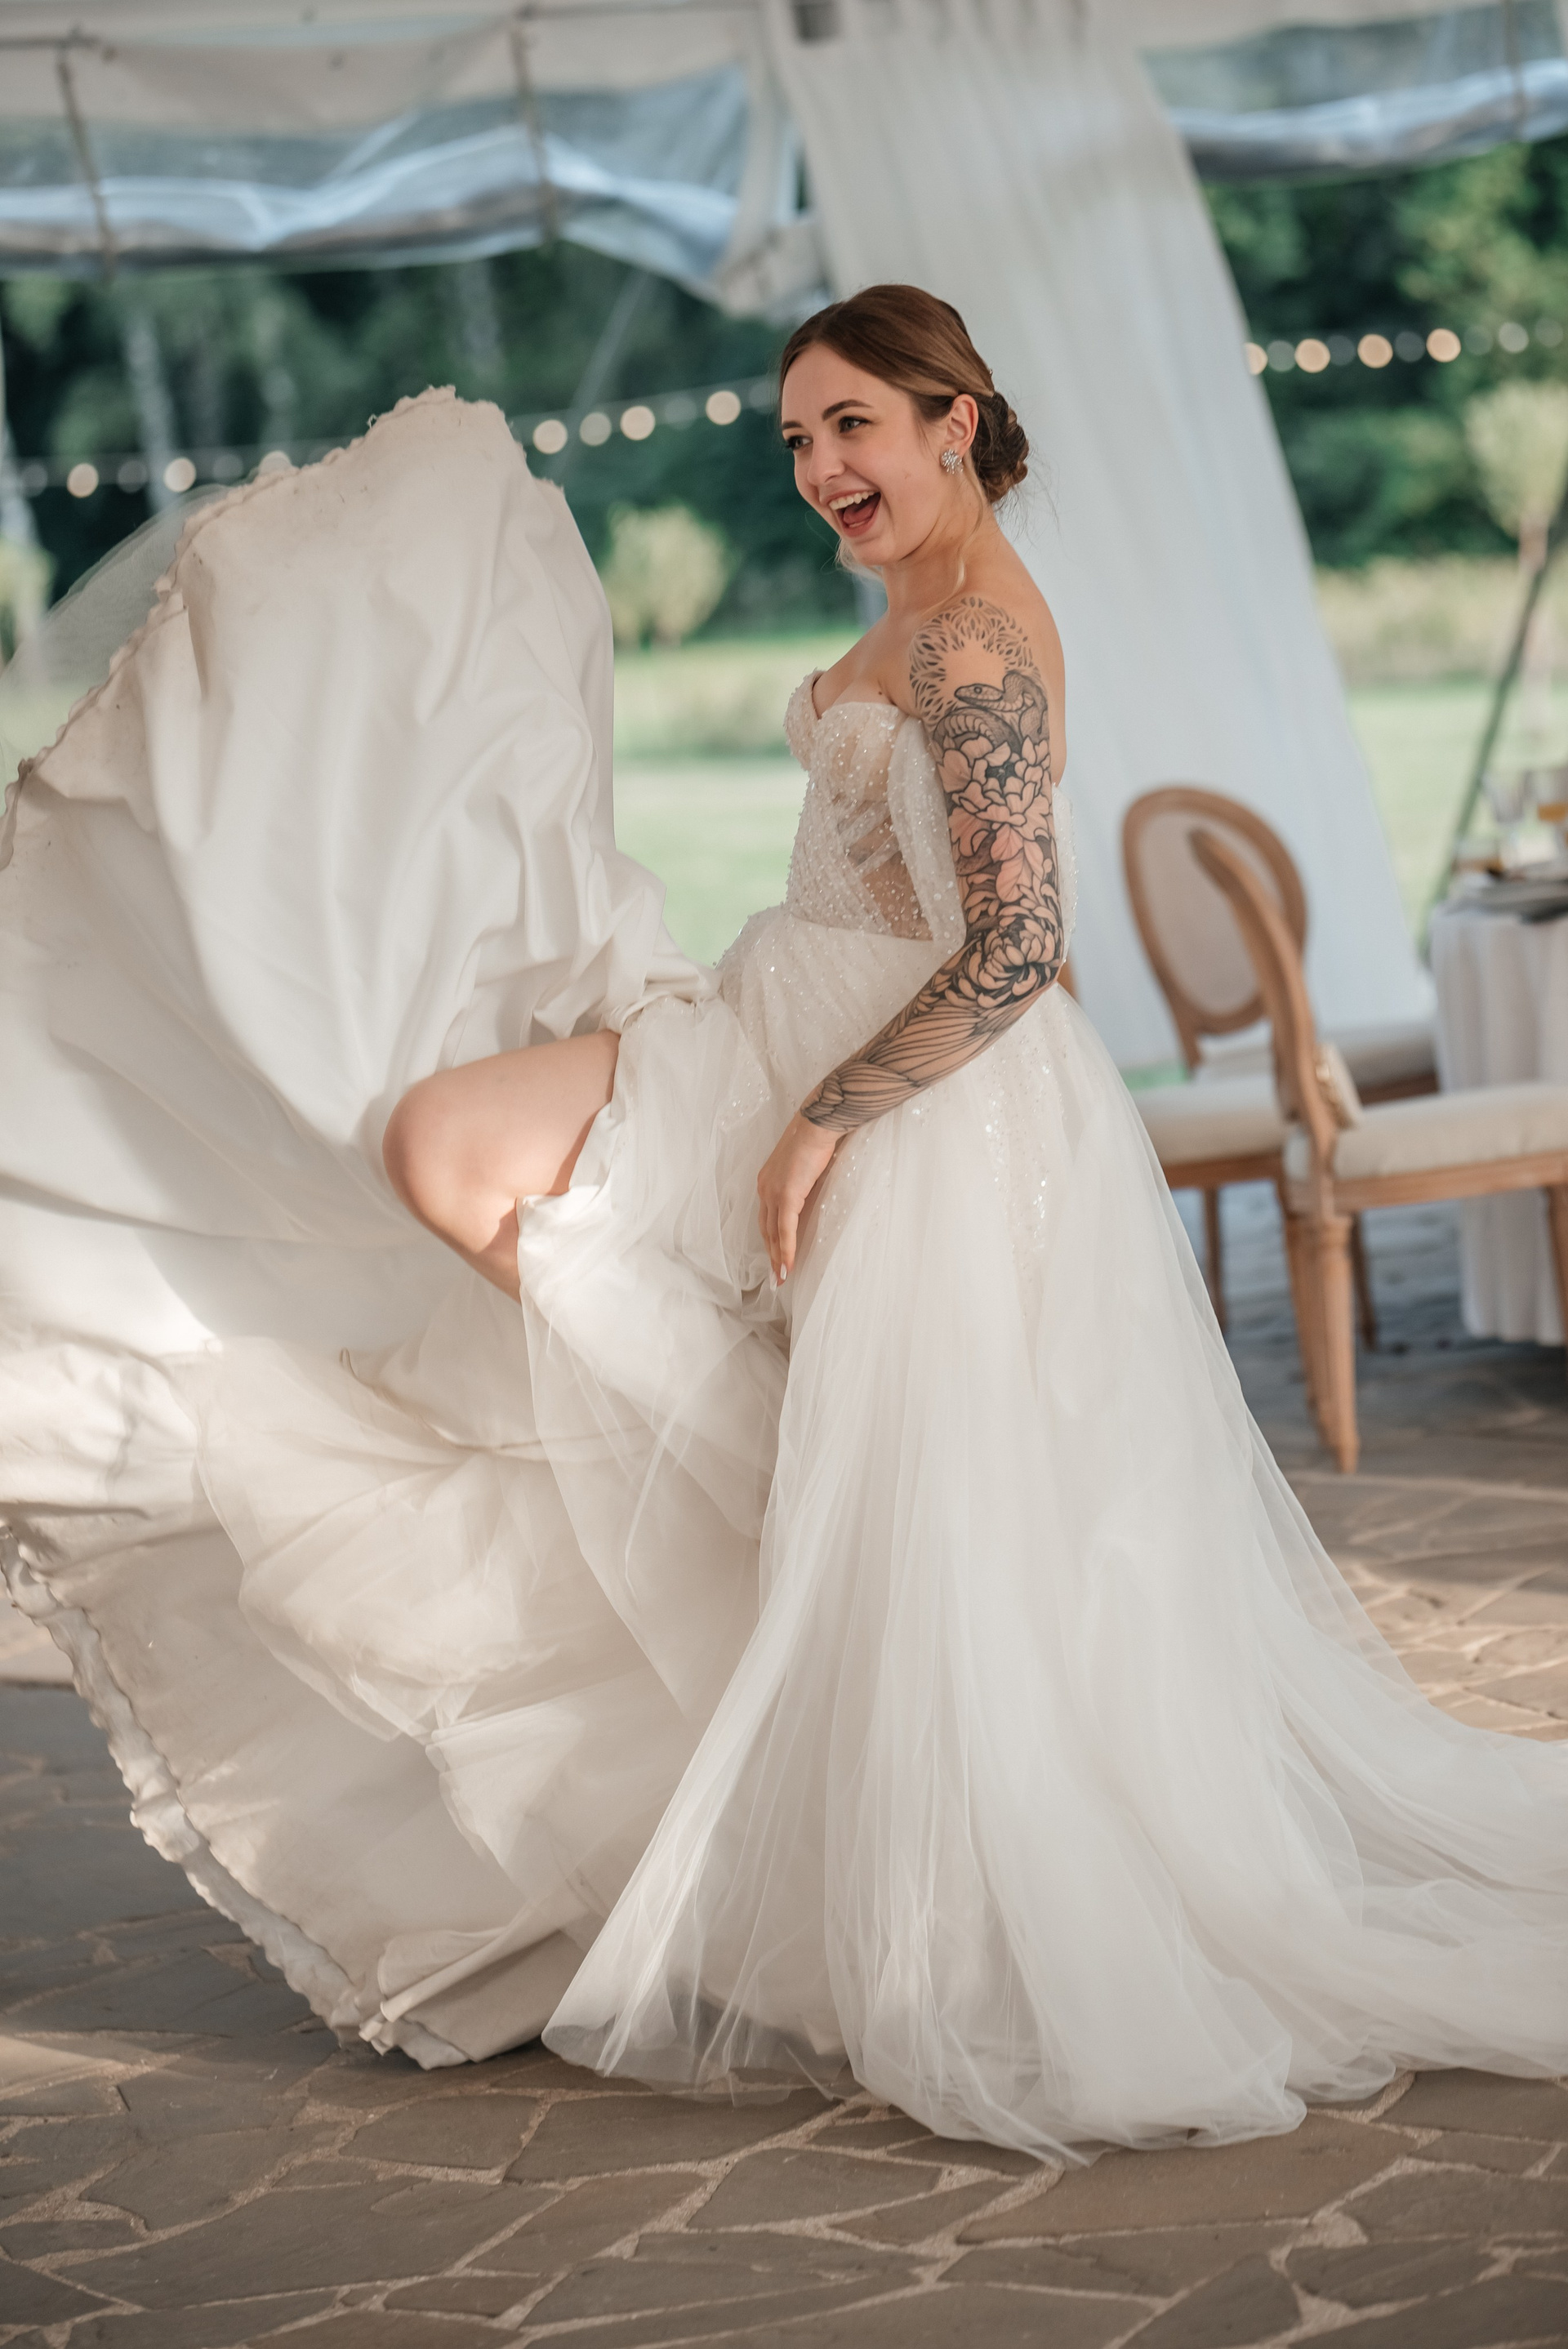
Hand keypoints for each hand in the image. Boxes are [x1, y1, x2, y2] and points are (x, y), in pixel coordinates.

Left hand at [756, 1112, 839, 1285]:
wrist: (817, 1125)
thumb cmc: (816, 1138)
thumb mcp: (804, 1165)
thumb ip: (802, 1182)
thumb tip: (810, 1193)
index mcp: (767, 1180)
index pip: (766, 1217)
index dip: (770, 1238)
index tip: (774, 1256)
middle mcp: (765, 1188)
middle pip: (765, 1229)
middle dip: (770, 1253)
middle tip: (776, 1275)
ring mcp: (773, 1193)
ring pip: (772, 1233)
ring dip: (777, 1257)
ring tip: (782, 1276)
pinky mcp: (787, 1197)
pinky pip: (785, 1230)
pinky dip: (786, 1250)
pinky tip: (788, 1265)